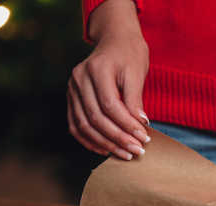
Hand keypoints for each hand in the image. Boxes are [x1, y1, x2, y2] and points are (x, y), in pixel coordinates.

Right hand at [67, 0, 149, 159]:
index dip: (127, 125)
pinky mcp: (71, 98)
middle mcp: (79, 79)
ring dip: (105, 144)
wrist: (115, 41)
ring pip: (84, 125)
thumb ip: (135, 99)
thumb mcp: (137, 72)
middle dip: (118, 138)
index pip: (110, 105)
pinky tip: (106, 150)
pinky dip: (90, 141)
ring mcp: (72, 89)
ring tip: (125, 154)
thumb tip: (140, 124)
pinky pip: (76, 125)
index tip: (144, 138)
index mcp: (96, 69)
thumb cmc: (129, 55)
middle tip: (137, 151)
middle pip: (96, 118)